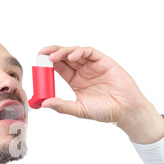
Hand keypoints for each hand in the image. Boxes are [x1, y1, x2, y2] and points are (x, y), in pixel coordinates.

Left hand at [39, 46, 163, 143]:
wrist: (125, 111)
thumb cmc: (105, 111)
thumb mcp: (79, 110)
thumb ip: (62, 106)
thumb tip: (44, 104)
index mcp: (76, 81)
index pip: (59, 68)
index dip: (48, 64)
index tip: (38, 63)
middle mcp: (83, 71)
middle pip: (65, 57)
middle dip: (53, 53)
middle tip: (42, 54)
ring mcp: (93, 66)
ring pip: (76, 52)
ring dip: (63, 52)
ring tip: (53, 56)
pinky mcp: (104, 62)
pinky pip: (90, 52)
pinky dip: (79, 52)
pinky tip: (71, 57)